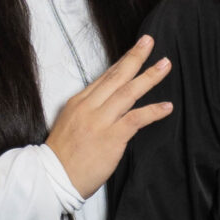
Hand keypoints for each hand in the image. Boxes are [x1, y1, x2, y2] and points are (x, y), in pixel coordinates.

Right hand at [45, 36, 172, 197]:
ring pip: (128, 92)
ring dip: (149, 77)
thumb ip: (90, 112)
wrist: (52, 178)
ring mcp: (100, 121)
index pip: (105, 77)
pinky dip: (153, 111)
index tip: (136, 49)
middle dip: (135, 57)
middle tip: (150, 41)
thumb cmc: (63, 157)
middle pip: (116, 77)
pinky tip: (167, 106)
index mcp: (79, 102)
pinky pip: (136, 119)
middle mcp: (89, 107)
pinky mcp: (111, 137)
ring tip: (165, 65)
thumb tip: (109, 105)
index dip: (122, 62)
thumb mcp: (70, 124)